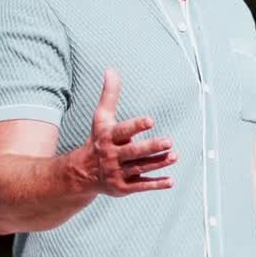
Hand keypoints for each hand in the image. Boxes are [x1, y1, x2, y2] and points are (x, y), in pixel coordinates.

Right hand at [83, 69, 176, 195]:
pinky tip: (170, 181)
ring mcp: (118, 172)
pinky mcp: (123, 187)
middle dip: (151, 147)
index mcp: (108, 137)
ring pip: (140, 167)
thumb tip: (111, 69)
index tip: (151, 120)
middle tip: (169, 141)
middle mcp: (112, 155)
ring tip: (174, 156)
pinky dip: (155, 184)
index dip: (136, 126)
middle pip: (134, 151)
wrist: (81, 173)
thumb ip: (110, 95)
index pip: (123, 131)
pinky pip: (141, 185)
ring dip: (158, 163)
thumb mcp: (101, 118)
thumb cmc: (97, 140)